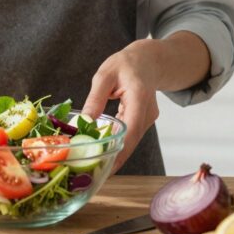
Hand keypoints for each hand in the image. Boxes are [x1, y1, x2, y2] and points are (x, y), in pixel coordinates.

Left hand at [82, 40, 160, 173]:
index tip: (107, 166)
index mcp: (139, 97)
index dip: (121, 150)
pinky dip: (118, 142)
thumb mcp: (105, 74)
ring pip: (132, 139)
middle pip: (132, 139)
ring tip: (95, 165)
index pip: (132, 128)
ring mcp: (148, 117)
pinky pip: (131, 134)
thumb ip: (95, 98)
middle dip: (116, 157)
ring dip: (116, 152)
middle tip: (95, 173)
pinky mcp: (144, 120)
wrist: (149, 60)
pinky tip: (103, 150)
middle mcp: (148, 111)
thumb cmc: (126, 64)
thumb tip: (85, 122)